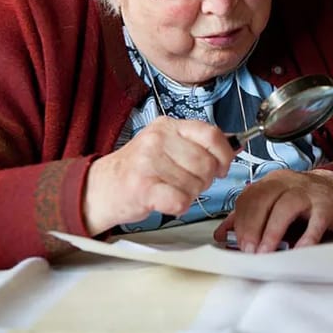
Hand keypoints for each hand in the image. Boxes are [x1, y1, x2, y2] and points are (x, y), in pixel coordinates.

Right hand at [83, 117, 235, 233]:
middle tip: (188, 183)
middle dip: (205, 180)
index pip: (211, 134)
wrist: (99, 189)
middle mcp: (157, 139)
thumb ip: (196, 144)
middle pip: (206, 163)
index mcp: (167, 126)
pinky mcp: (142, 187)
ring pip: (195, 184)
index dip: (224, 154)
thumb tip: (233, 147)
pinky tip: (167, 202)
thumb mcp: (166, 146)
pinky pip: (180, 200)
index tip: (223, 166)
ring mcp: (148, 162)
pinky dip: (179, 206)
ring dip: (189, 195)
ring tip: (170, 190)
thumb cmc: (137, 170)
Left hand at [212, 168, 332, 251]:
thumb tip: (222, 234)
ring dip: (272, 231)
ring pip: (286, 206)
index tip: (234, 242)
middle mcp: (288, 182)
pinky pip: (316, 221)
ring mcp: (309, 192)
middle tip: (247, 250)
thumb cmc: (303, 201)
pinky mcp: (327, 206)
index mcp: (272, 182)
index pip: (249, 197)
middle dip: (252, 226)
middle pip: (264, 199)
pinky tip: (297, 251)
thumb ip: (249, 216)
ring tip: (265, 253)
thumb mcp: (275, 203)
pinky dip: (306, 237)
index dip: (239, 220)